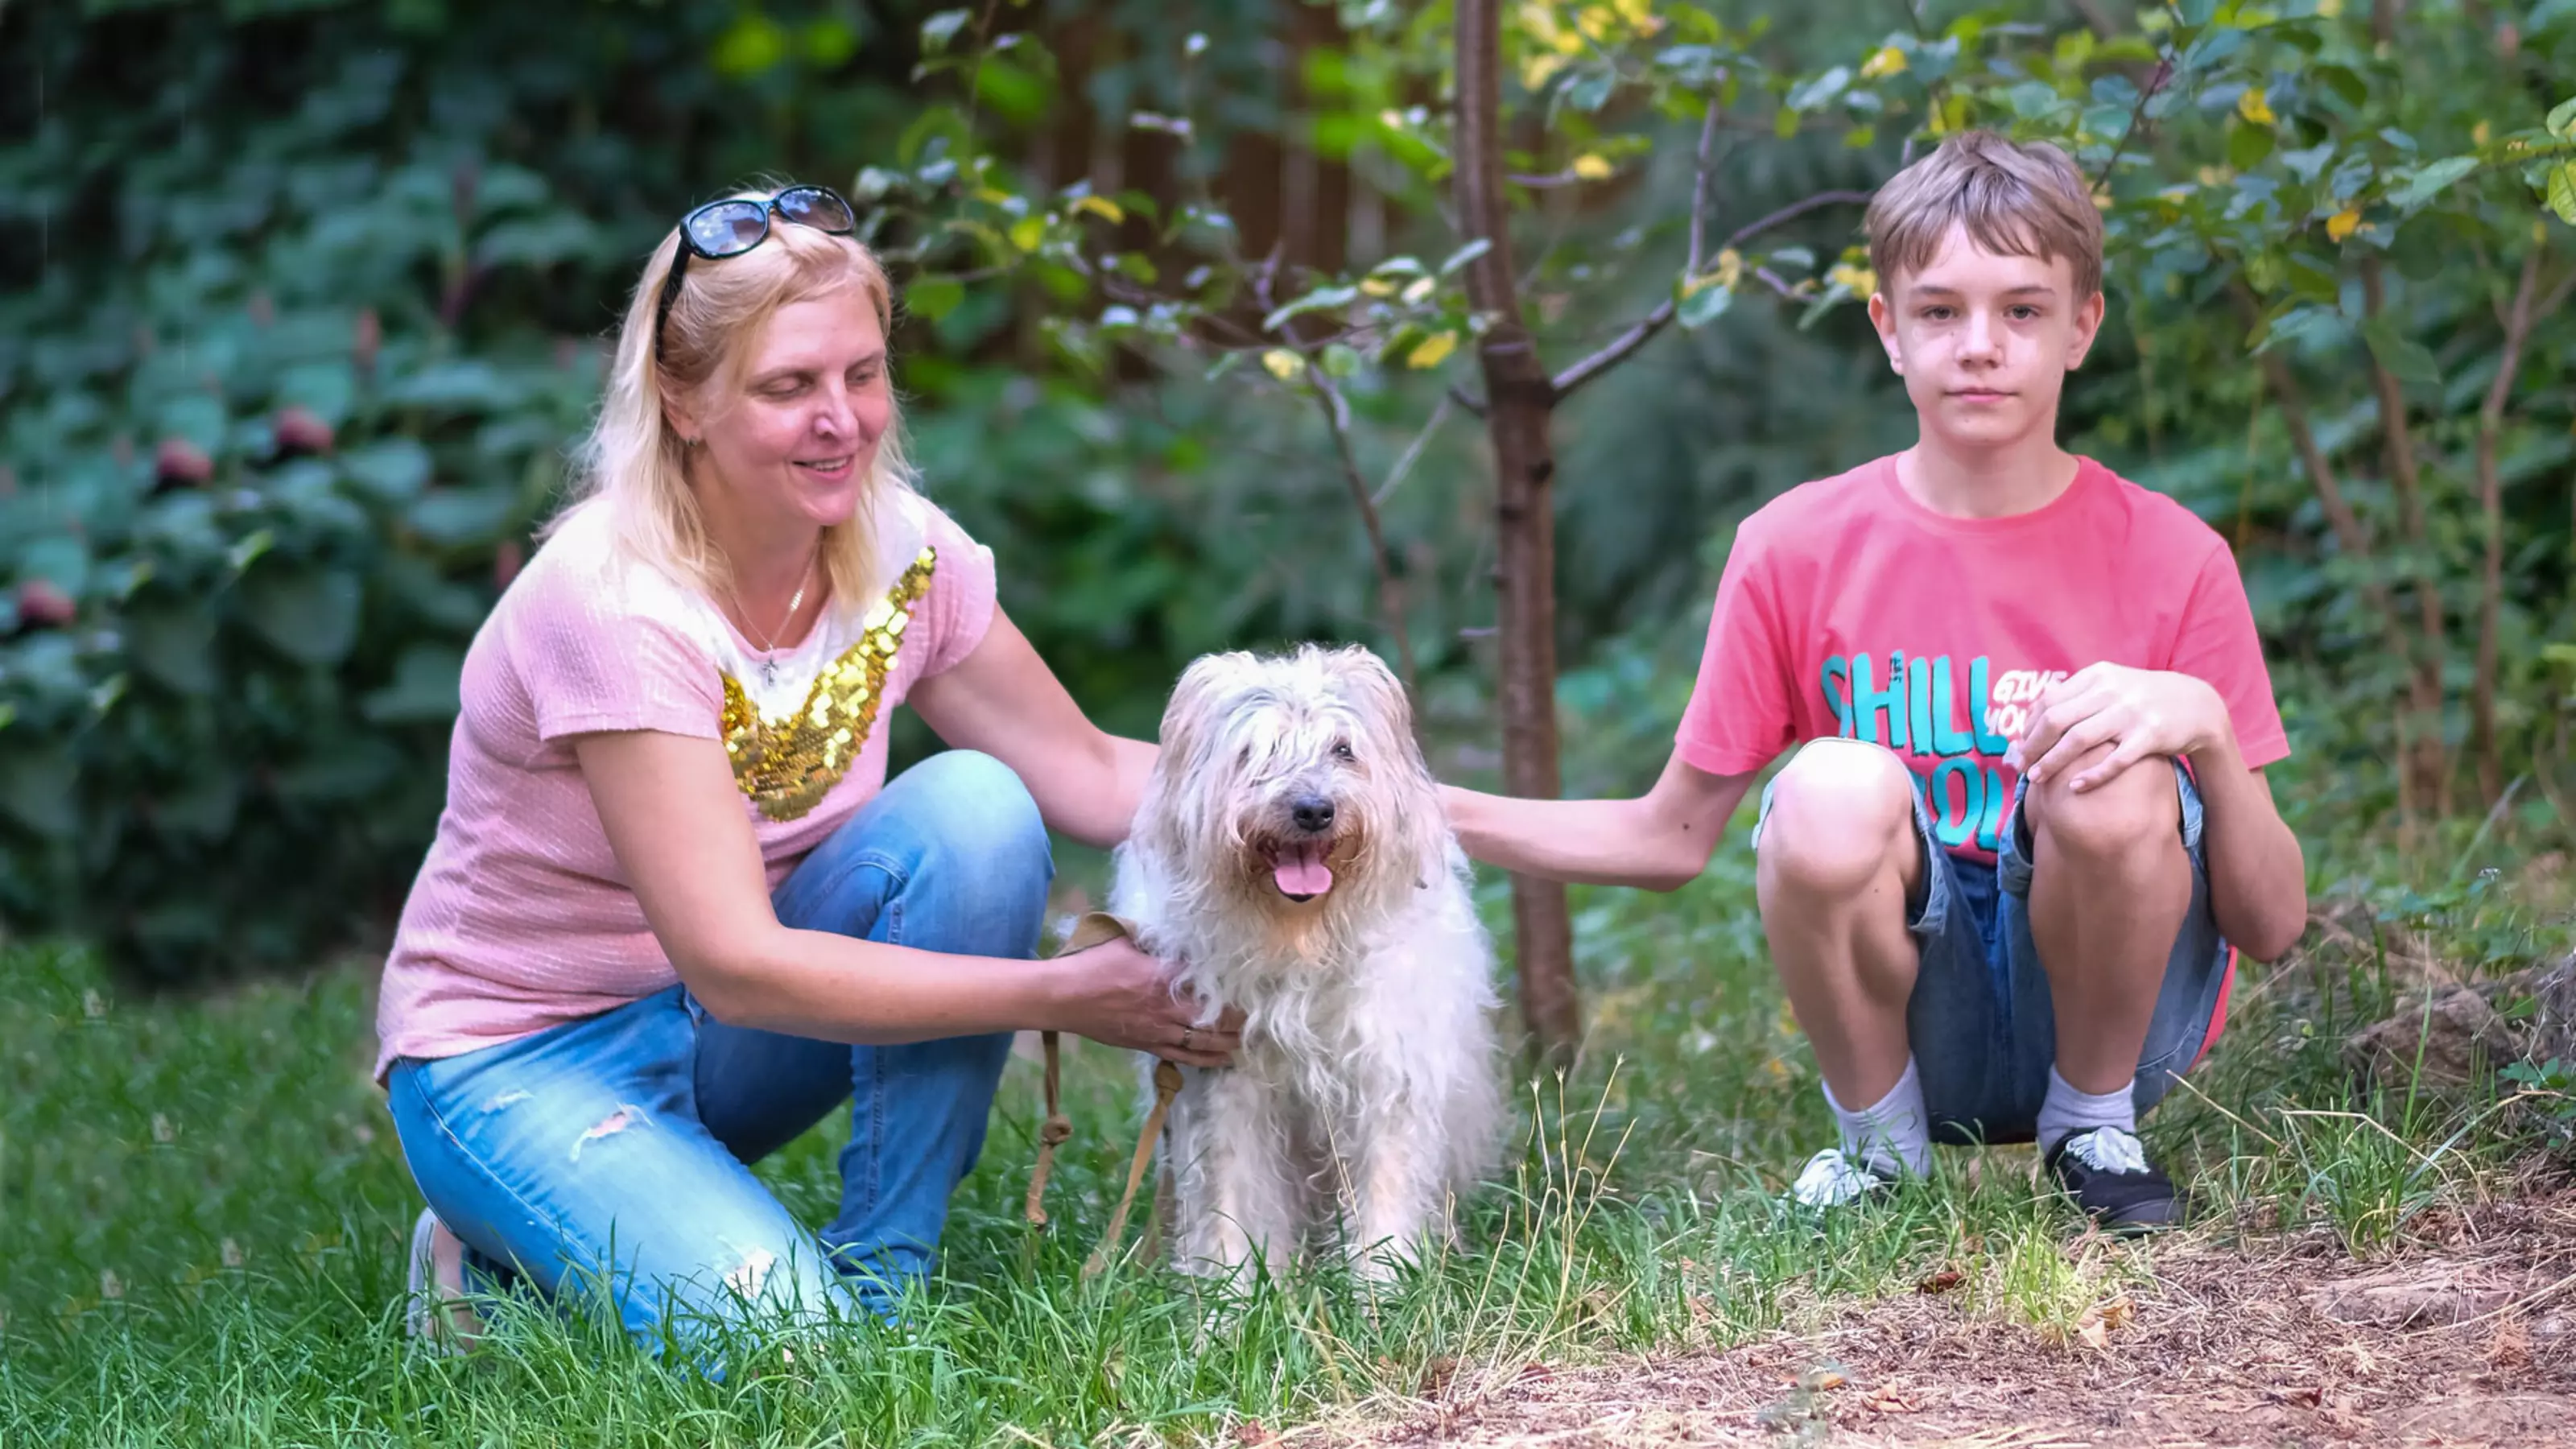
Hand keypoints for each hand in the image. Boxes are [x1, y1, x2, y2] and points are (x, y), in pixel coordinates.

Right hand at [1053, 935, 1243, 1066]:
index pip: (1209, 984)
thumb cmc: (1092, 963)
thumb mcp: (1127, 940)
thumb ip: (1156, 941)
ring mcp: (1158, 1030)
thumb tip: (1180, 934)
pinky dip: (1208, 1058)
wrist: (1063, 997)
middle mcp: (1166, 1008)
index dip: (1233, 988)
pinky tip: (1225, 1058)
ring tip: (1249, 1039)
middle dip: (1240, 1019)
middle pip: (1214, 1018)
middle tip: (1259, 1016)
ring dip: (1230, 1041)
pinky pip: (1184, 1056)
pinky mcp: (1147, 1045)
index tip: (1253, 986)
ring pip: (1204, 1041)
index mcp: (1164, 977)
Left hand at [2007, 664, 2229, 792]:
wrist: (2197, 705)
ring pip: (2078, 740)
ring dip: (2052, 762)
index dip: (2028, 727)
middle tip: (2020, 767)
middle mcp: (2112, 690)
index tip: (2017, 747)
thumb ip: (2078, 696)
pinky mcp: (2151, 736)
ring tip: (2036, 779)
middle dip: (2032, 746)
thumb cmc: (2144, 698)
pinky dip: (2092, 775)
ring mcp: (2131, 713)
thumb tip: (2034, 714)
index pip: (2049, 701)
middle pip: (2057, 720)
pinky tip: (2075, 787)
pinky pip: (2115, 760)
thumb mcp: (2112, 684)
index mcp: (2098, 675)